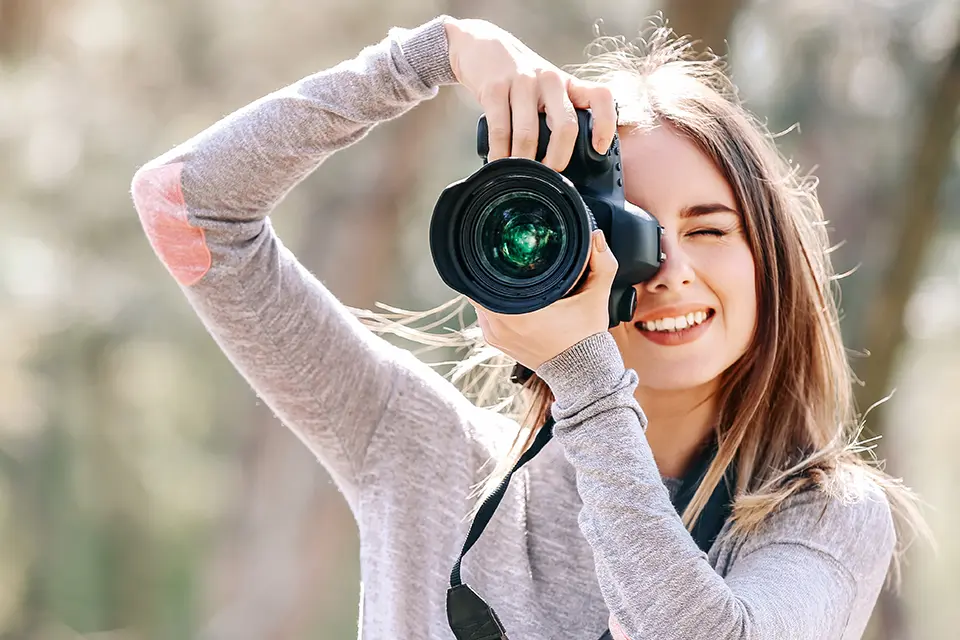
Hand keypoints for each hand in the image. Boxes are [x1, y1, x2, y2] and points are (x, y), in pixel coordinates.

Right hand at [443, 18, 616, 171]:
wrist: (482, 49)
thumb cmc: (519, 80)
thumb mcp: (547, 90)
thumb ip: (558, 115)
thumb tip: (563, 162)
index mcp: (568, 84)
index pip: (601, 97)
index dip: (606, 124)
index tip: (599, 149)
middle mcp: (551, 80)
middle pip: (565, 126)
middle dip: (557, 159)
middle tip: (548, 174)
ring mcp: (523, 82)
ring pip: (529, 134)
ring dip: (524, 162)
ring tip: (519, 174)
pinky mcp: (495, 88)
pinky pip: (500, 130)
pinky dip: (500, 154)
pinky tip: (499, 163)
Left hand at [470, 230, 618, 370]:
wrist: (581, 373)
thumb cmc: (586, 338)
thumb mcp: (596, 298)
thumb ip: (601, 264)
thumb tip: (595, 236)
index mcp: (518, 315)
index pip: (484, 280)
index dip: (488, 262)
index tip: (500, 252)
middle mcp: (500, 327)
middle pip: (479, 288)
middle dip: (491, 274)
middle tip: (506, 260)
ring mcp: (495, 336)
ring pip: (480, 301)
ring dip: (490, 290)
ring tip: (507, 278)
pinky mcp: (496, 343)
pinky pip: (484, 315)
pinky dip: (492, 305)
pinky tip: (508, 297)